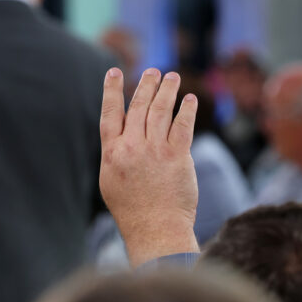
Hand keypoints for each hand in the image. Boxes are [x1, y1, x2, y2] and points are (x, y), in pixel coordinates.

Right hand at [99, 68, 199, 267]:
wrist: (155, 230)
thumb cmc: (131, 209)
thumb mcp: (110, 179)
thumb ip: (115, 153)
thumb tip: (122, 131)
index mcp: (112, 152)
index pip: (110, 113)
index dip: (112, 90)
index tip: (114, 71)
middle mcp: (133, 148)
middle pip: (139, 106)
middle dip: (146, 84)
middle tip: (153, 71)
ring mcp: (156, 151)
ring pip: (161, 111)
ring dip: (167, 90)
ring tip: (171, 77)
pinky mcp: (178, 157)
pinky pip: (183, 126)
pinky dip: (187, 110)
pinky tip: (190, 99)